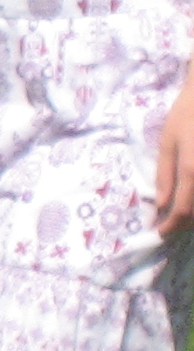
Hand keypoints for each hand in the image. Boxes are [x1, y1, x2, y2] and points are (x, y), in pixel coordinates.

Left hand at [157, 76, 193, 234]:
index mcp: (192, 171)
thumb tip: (160, 204)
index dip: (172, 226)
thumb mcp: (167, 143)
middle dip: (186, 223)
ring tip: (182, 213)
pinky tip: (193, 197)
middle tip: (170, 224)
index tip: (161, 233)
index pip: (183, 211)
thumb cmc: (186, 116)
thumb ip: (164, 176)